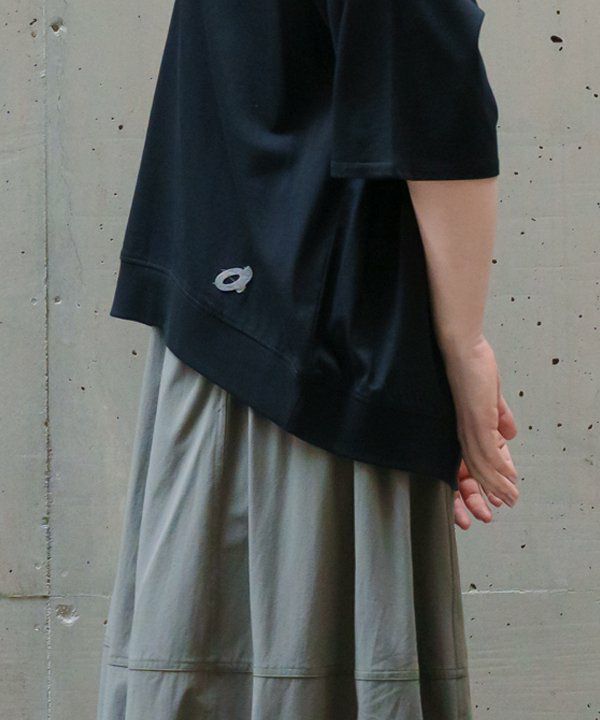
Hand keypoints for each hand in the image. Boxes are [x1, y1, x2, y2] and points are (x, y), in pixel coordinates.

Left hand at [443, 335, 519, 510]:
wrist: (461, 346)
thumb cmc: (471, 364)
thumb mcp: (489, 396)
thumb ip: (498, 415)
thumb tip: (509, 433)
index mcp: (463, 427)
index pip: (474, 460)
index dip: (485, 480)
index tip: (496, 495)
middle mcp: (462, 431)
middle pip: (474, 469)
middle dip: (486, 491)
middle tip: (501, 507)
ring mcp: (468, 427)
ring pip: (481, 466)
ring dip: (496, 485)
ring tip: (509, 500)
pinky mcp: (476, 420)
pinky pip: (487, 452)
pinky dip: (498, 469)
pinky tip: (508, 481)